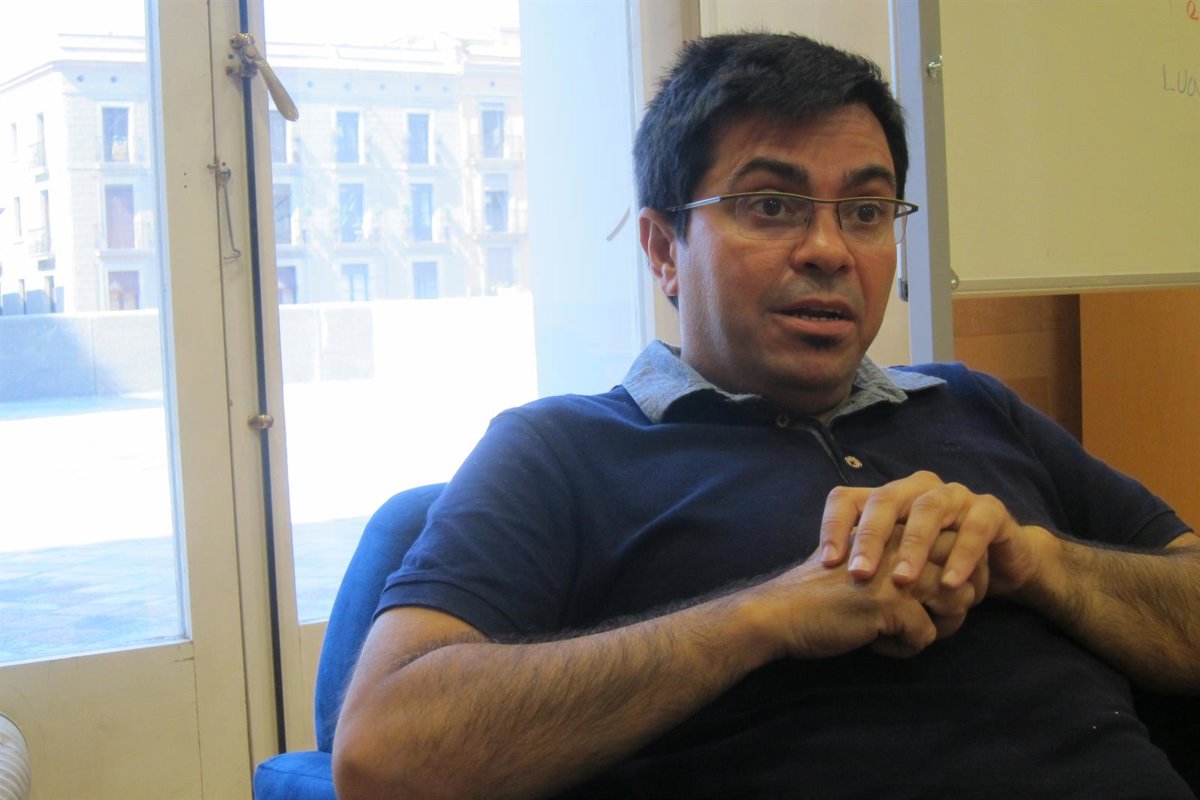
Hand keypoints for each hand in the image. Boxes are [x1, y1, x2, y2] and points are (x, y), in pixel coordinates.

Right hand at [756, 526, 978, 659]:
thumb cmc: (819, 594)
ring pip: (957, 601)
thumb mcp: (861, 561)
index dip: (958, 573)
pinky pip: (924, 634)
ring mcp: (896, 571)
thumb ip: (897, 559)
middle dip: (962, 599)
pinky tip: (876, 645)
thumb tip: (945, 580)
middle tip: (935, 620)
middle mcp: (899, 543)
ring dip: (940, 627)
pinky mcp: (890, 602)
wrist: (780, 614)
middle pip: (962, 568)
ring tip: (907, 635)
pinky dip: (904, 648)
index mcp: (893, 528)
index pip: (952, 541)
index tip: (942, 597)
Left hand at [817, 471, 1041, 595]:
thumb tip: (820, 582)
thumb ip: (866, 564)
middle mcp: (917, 489)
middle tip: (859, 574)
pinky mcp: (990, 511)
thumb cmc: (936, 563)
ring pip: (929, 509)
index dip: (833, 526)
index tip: (825, 562)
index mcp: (888, 497)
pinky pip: (974, 528)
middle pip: (885, 500)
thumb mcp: (895, 563)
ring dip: (914, 546)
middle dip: (870, 537)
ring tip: (902, 581)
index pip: (848, 499)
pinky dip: (961, 556)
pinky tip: (949, 583)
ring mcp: (955, 495)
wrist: (999, 564)